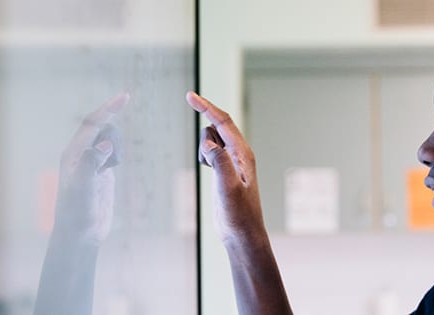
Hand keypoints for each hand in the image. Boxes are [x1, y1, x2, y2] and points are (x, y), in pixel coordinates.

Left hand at [54, 93, 128, 243]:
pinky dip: (117, 152)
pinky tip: (116, 163)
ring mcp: (92, 163)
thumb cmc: (77, 211)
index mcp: (73, 153)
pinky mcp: (102, 173)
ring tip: (111, 168)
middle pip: (101, 128)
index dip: (108, 109)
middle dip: (112, 126)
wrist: (80, 234)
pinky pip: (112, 153)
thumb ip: (91, 162)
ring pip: (108, 140)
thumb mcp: (82, 186)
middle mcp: (81, 154)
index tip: (125, 96)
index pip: (92, 124)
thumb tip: (104, 144)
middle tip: (115, 150)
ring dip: (115, 145)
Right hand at [186, 91, 264, 241]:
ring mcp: (231, 161)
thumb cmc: (238, 214)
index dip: (207, 107)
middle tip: (212, 168)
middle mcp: (239, 154)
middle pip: (215, 129)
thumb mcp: (228, 189)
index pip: (224, 122)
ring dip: (204, 151)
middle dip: (206, 140)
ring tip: (212, 175)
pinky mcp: (224, 170)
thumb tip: (210, 144)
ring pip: (210, 140)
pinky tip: (209, 173)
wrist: (242, 234)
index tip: (189, 95)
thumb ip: (220, 163)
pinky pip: (210, 151)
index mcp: (244, 154)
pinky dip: (204, 156)